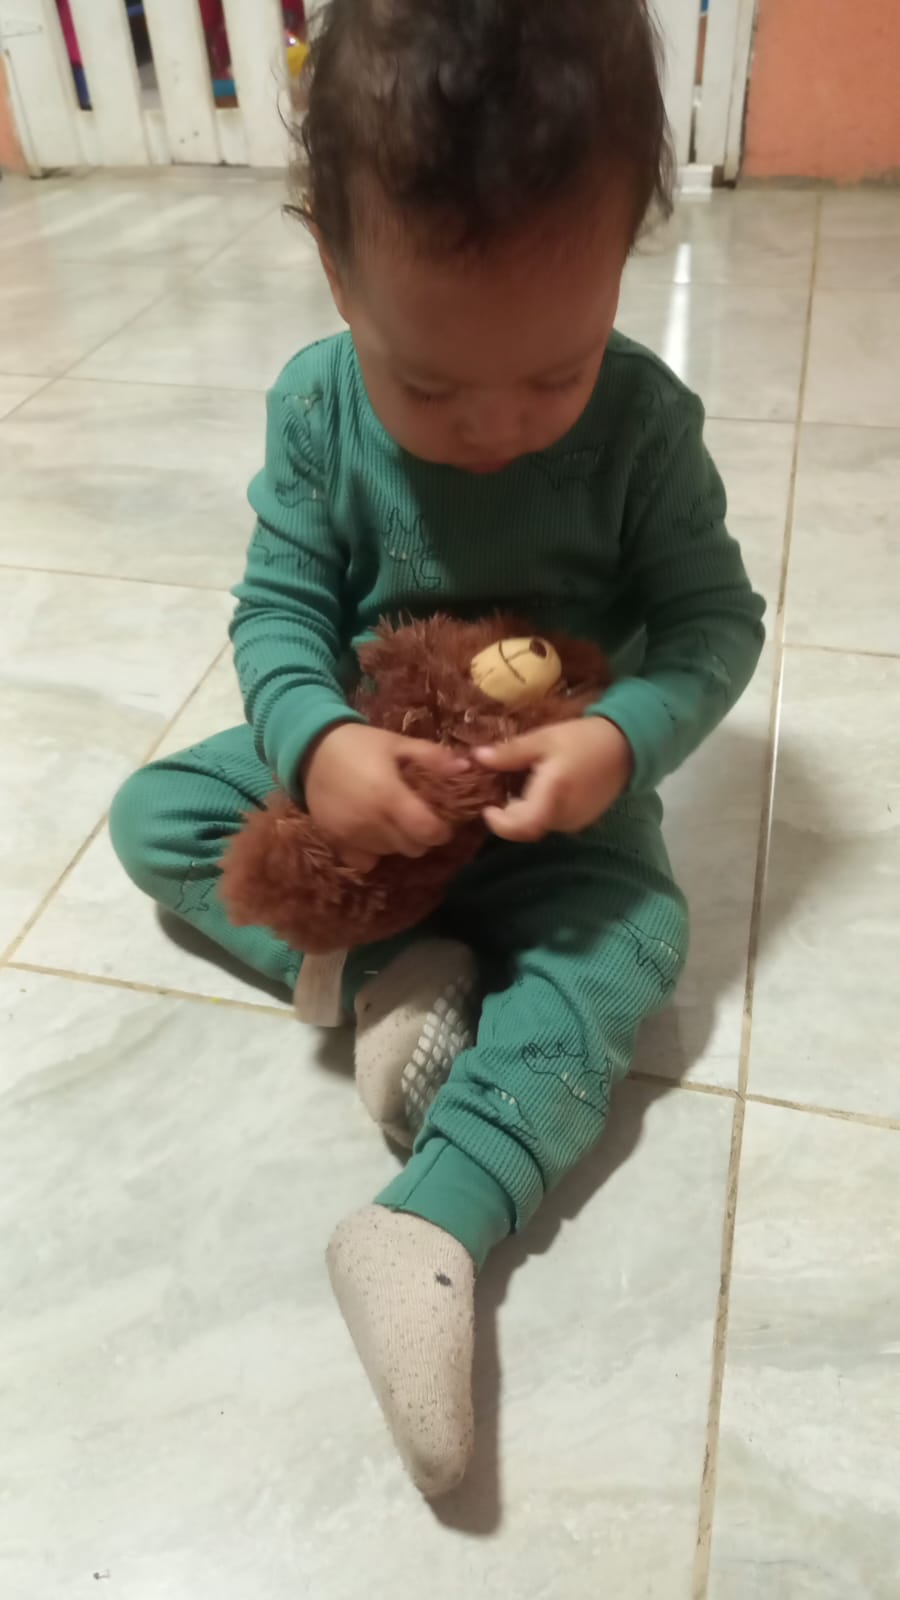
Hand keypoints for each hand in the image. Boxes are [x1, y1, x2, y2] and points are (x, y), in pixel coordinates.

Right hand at [302, 723, 467, 869]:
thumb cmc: (360, 744)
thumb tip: (466, 767)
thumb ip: (432, 757)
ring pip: (391, 854)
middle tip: (418, 817)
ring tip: (393, 820)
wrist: (311, 750)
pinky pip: (364, 861)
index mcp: (389, 797)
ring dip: (398, 842)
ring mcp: (351, 835)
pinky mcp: (335, 842)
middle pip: (412, 848)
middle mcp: (371, 822)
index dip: (441, 831)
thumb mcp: (397, 743)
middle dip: (422, 836)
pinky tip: (372, 832)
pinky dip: (373, 852)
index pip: (428, 832)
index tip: (441, 821)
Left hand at [475, 717, 633, 842]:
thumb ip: (510, 752)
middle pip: (528, 826)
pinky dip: (541, 810)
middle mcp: (565, 815)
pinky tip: (541, 790)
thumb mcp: (543, 739)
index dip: (500, 824)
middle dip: (510, 814)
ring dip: (526, 812)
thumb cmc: (583, 739)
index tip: (487, 809)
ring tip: (520, 787)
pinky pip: (554, 821)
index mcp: (554, 794)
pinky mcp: (584, 821)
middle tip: (500, 792)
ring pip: (540, 824)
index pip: (522, 826)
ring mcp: (576, 821)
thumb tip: (477, 757)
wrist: (625, 746)